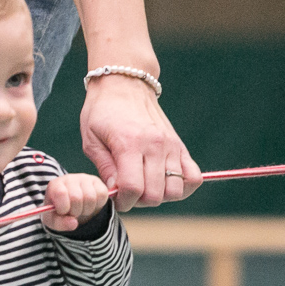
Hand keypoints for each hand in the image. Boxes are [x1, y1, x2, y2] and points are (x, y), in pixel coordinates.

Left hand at [43, 173, 110, 231]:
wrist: (72, 206)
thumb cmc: (60, 212)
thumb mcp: (54, 220)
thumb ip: (60, 223)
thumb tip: (73, 223)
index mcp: (55, 186)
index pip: (60, 193)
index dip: (63, 208)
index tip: (64, 212)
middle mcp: (69, 179)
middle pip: (76, 198)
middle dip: (76, 211)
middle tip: (73, 212)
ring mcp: (84, 178)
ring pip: (90, 197)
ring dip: (87, 210)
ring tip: (81, 209)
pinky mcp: (97, 182)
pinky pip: (102, 195)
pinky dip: (98, 205)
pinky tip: (90, 204)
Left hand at [79, 75, 202, 210]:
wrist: (124, 84)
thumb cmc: (102, 112)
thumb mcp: (91, 140)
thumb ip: (104, 168)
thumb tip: (115, 192)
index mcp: (129, 144)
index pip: (133, 189)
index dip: (123, 201)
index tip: (115, 197)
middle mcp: (155, 145)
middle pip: (155, 194)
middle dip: (139, 201)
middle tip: (128, 191)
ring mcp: (171, 146)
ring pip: (175, 190)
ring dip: (159, 196)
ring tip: (145, 186)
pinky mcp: (180, 146)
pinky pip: (193, 177)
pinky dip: (182, 187)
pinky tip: (165, 183)